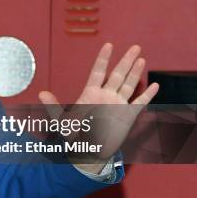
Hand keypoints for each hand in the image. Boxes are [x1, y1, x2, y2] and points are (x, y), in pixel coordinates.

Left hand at [38, 43, 159, 172]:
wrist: (88, 152)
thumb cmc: (73, 136)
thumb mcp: (62, 121)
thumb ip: (53, 106)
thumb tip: (41, 93)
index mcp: (90, 94)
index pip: (98, 72)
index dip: (103, 59)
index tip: (108, 45)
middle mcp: (105, 96)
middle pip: (117, 74)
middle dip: (126, 60)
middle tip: (135, 46)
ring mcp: (117, 105)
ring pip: (128, 85)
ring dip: (136, 73)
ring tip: (141, 59)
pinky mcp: (127, 116)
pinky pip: (139, 103)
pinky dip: (147, 95)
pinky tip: (154, 86)